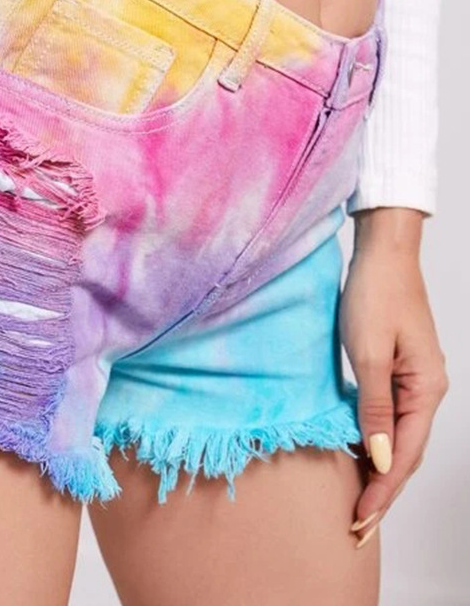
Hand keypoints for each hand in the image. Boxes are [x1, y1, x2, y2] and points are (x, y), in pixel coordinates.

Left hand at [339, 207, 448, 548]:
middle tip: (357, 527)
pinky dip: (374, 440)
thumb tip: (378, 459)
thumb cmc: (374, 295)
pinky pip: (388, 416)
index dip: (382, 491)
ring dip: (378, 470)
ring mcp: (413, 380)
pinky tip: (359, 454)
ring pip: (398, 437)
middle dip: (382, 491)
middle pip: (405, 453)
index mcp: (425, 389)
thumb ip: (372, 408)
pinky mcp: (397, 369)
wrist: (382, 254)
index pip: (403, 455)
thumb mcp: (368, 354)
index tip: (360, 521)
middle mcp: (425, 390)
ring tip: (358, 501)